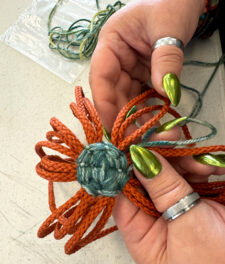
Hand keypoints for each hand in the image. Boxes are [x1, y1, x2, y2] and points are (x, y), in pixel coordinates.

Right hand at [89, 0, 204, 129]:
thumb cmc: (171, 2)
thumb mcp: (168, 27)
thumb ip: (166, 60)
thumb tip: (167, 94)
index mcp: (110, 44)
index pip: (101, 79)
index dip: (105, 106)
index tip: (115, 129)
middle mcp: (115, 60)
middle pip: (114, 96)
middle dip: (125, 120)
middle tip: (139, 143)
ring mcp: (128, 69)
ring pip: (127, 101)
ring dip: (139, 120)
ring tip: (155, 138)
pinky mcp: (142, 76)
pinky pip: (142, 98)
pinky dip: (149, 112)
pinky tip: (158, 126)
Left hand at [113, 145, 224, 263]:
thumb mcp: (186, 225)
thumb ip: (163, 188)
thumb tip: (138, 155)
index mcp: (141, 234)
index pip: (123, 192)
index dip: (125, 165)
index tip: (133, 141)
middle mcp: (155, 219)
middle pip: (145, 177)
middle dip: (157, 155)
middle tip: (169, 134)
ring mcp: (176, 207)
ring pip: (168, 171)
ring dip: (182, 159)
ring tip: (199, 160)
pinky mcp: (196, 198)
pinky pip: (190, 174)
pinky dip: (198, 166)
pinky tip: (209, 166)